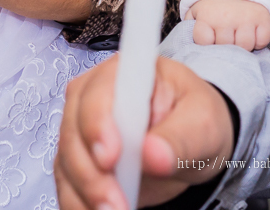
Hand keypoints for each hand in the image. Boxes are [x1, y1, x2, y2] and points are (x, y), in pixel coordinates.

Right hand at [55, 55, 234, 209]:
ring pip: (67, 160)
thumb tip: (153, 154)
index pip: (98, 93)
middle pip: (74, 130)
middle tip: (117, 203)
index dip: (97, 123)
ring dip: (85, 192)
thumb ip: (180, 137)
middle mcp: (93, 95)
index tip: (111, 157)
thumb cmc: (195, 117)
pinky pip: (68, 183)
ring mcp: (82, 127)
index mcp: (124, 73)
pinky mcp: (79, 158)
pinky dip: (79, 203)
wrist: (192, 139)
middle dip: (92, 172)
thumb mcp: (203, 122)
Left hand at [185, 0, 269, 50]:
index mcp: (207, 15)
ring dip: (242, 45)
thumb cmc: (215, 1)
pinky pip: (262, 41)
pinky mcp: (263, 18)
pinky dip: (259, 40)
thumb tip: (188, 42)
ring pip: (245, 46)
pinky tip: (251, 32)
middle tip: (225, 35)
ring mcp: (246, 18)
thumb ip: (190, 25)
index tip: (210, 36)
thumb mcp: (196, 9)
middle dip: (224, 45)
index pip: (204, 41)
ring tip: (238, 35)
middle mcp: (226, 18)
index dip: (206, 42)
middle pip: (225, 47)